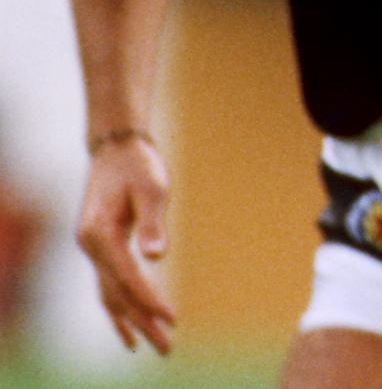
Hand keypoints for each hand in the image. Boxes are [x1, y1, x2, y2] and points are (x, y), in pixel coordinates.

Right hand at [76, 137, 174, 353]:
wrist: (117, 150)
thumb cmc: (138, 166)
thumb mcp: (151, 187)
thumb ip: (152, 222)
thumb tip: (157, 256)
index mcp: (99, 233)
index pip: (126, 276)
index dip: (149, 298)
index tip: (171, 318)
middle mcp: (90, 247)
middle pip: (116, 294)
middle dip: (143, 322)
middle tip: (167, 349)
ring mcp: (92, 250)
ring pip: (110, 295)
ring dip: (132, 322)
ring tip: (155, 347)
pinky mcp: (100, 250)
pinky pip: (108, 288)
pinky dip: (119, 310)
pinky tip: (131, 330)